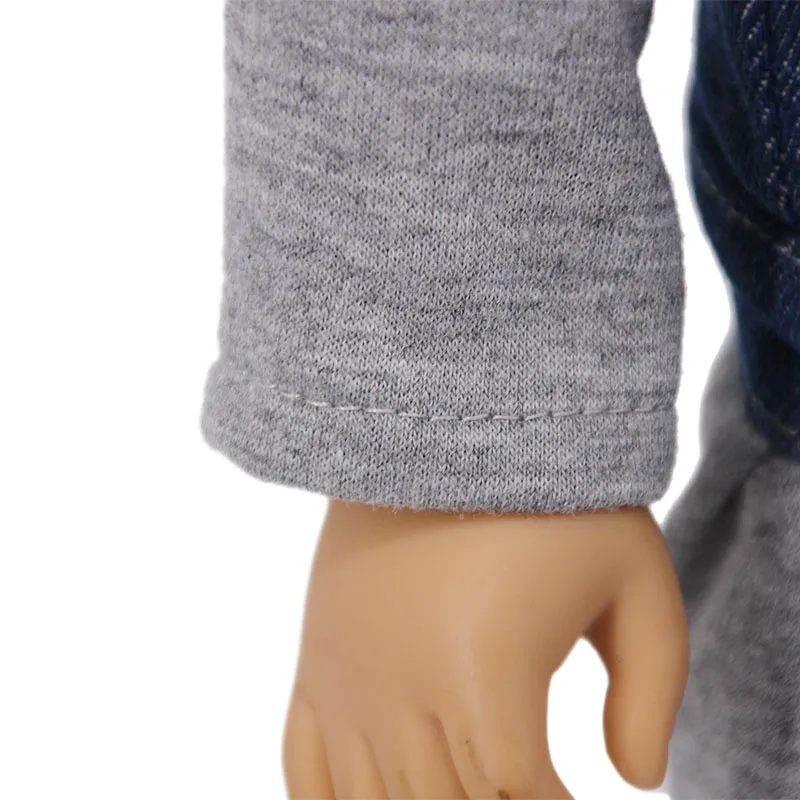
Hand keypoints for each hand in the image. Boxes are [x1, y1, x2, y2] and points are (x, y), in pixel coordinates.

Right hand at [283, 500, 688, 798]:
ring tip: (458, 780)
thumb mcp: (635, 580)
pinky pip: (301, 768)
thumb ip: (652, 689)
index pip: (521, 795)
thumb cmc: (557, 499)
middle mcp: (401, 686)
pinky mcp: (316, 658)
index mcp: (488, 673)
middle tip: (516, 777)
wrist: (447, 421)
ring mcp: (347, 677)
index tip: (570, 789)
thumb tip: (637, 778)